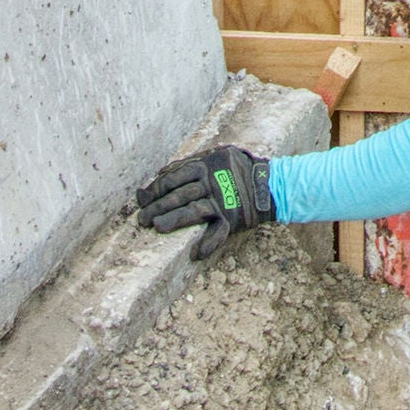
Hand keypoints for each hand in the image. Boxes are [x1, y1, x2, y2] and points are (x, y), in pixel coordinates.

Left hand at [136, 144, 272, 260]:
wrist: (267, 184)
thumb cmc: (237, 168)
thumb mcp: (216, 156)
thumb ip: (190, 163)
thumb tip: (161, 173)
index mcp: (205, 165)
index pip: (173, 177)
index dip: (155, 189)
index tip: (142, 199)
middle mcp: (212, 182)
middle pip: (179, 195)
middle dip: (157, 207)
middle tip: (141, 219)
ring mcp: (222, 201)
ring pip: (194, 211)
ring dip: (174, 221)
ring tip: (157, 228)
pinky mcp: (232, 218)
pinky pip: (219, 232)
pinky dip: (209, 244)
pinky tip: (196, 253)